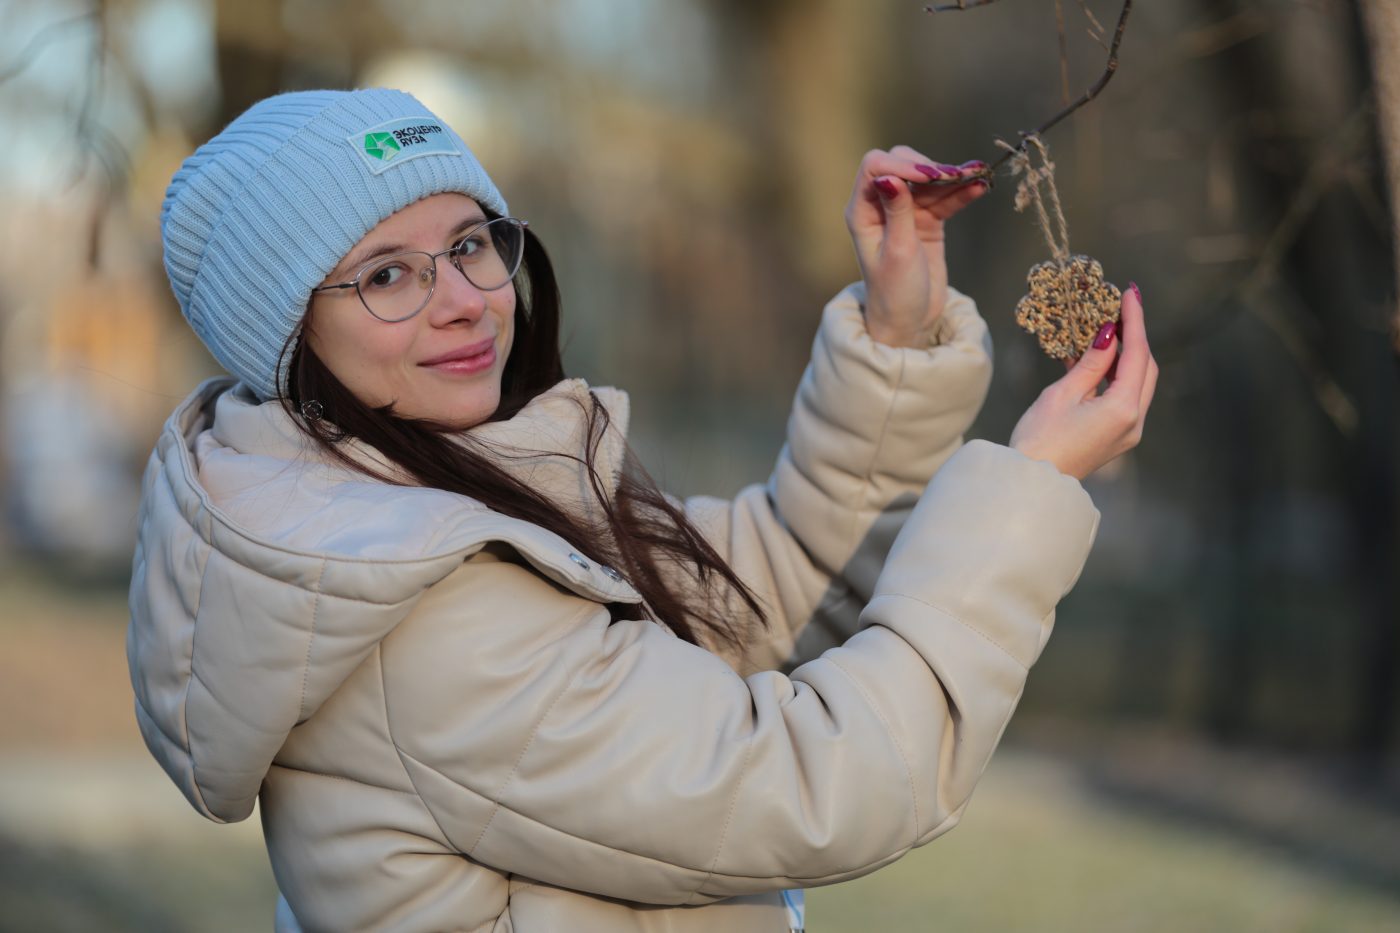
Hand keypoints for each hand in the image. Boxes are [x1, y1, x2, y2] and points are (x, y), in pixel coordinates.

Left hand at [845, 146, 989, 347]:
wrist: (909, 322)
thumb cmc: (895, 293)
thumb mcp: (898, 252)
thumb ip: (897, 212)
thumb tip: (888, 176)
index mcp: (862, 212)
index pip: (875, 168)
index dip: (902, 166)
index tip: (931, 177)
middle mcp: (880, 206)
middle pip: (902, 165)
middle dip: (930, 168)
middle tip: (956, 177)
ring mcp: (905, 212)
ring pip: (928, 181)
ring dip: (953, 177)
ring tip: (978, 175)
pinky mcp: (927, 221)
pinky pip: (945, 199)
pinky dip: (961, 192)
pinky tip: (980, 186)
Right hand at [1009, 284, 1157, 479]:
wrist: (1032, 483)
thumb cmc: (1039, 439)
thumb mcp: (1063, 393)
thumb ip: (1092, 363)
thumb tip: (1109, 334)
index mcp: (1123, 409)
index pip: (1137, 354)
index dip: (1134, 321)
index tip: (1130, 293)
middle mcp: (1134, 421)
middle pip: (1146, 368)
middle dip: (1135, 336)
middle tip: (1121, 308)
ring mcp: (1128, 431)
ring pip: (1138, 382)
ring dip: (1126, 355)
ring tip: (1108, 329)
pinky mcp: (1117, 436)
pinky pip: (1125, 397)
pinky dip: (1116, 375)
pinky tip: (1098, 359)